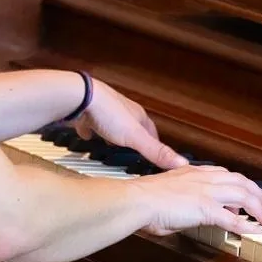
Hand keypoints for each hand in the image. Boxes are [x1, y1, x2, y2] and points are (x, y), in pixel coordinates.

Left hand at [73, 79, 187, 169]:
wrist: (79, 98)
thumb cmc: (108, 113)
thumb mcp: (136, 137)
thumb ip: (156, 151)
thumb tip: (182, 163)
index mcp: (136, 115)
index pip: (150, 130)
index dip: (153, 143)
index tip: (155, 152)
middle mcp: (121, 110)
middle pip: (131, 126)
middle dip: (133, 139)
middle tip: (133, 151)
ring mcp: (103, 111)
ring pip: (110, 124)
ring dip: (112, 134)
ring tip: (112, 147)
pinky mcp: (86, 114)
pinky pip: (89, 122)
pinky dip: (90, 130)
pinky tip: (88, 136)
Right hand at [133, 165, 261, 237]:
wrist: (136, 200)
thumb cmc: (143, 200)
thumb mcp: (166, 194)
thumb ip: (182, 201)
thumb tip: (188, 215)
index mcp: (191, 172)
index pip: (224, 174)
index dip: (239, 184)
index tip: (247, 192)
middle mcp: (202, 178)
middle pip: (240, 182)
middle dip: (258, 193)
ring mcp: (206, 192)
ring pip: (243, 196)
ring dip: (259, 209)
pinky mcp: (206, 208)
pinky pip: (234, 219)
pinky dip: (248, 226)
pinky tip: (258, 232)